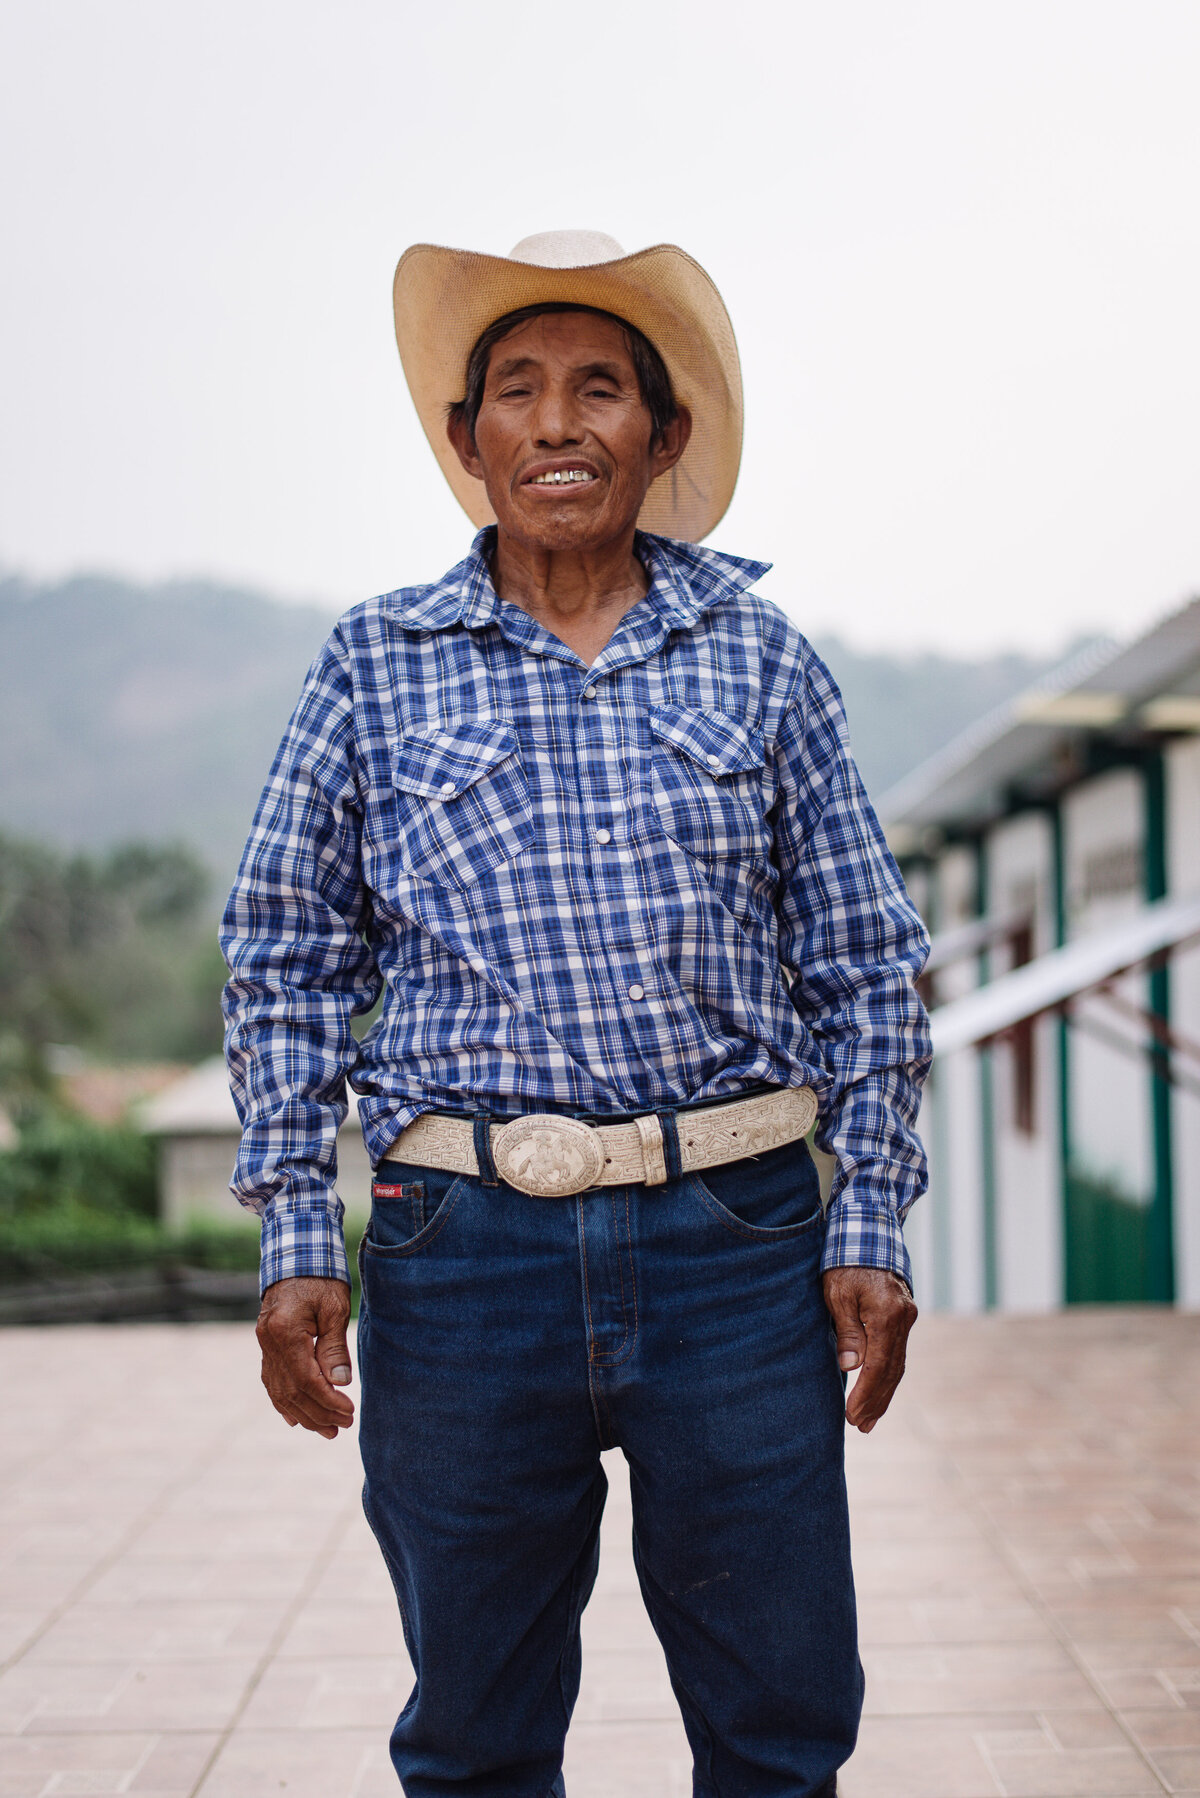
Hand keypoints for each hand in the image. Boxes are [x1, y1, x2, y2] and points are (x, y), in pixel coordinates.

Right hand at [256, 1276, 354, 1438]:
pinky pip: (271, 1381)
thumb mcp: (334, 1307)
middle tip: (343, 1426)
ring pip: (280, 1391)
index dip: (328, 1401)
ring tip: (326, 1430)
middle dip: (318, 1413)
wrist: (295, 1255)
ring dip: (303, 1414)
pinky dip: (284, 1402)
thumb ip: (334, 1346)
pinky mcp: (265, 1346)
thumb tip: (340, 1382)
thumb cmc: (320, 1278)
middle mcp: (268, 1342)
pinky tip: (296, 1418)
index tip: (348, 1412)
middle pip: (292, 1391)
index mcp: (284, 1331)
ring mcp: (263, 1345)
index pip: (306, 1379)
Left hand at [821, 1266, 916, 1432]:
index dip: (866, 1393)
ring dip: (884, 1394)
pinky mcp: (903, 1318)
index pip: (878, 1364)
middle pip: (892, 1370)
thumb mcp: (838, 1293)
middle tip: (860, 1426)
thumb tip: (851, 1367)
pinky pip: (897, 1354)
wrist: (868, 1234)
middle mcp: (904, 1319)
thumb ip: (847, 1330)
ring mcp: (907, 1319)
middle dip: (876, 1401)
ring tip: (869, 1421)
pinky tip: (879, 1393)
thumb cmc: (845, 1262)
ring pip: (898, 1365)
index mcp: (888, 1314)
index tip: (852, 1415)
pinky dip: (888, 1377)